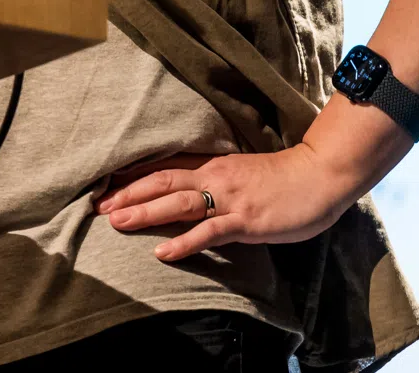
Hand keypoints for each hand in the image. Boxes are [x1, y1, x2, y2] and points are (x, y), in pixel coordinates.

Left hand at [95, 144, 359, 260]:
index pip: (164, 168)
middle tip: (99, 207)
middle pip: (162, 182)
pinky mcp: (246, 221)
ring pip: (178, 203)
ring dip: (145, 212)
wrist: (319, 175)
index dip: (133, 178)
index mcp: (212, 166)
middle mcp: (215, 178)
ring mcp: (229, 199)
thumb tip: (187, 190)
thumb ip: (214, 180)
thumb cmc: (283, 178)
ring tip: (117, 223)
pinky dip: (184, 242)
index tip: (106, 188)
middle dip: (128, 195)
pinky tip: (163, 252)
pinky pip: (209, 232)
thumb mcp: (240, 173)